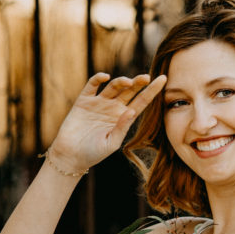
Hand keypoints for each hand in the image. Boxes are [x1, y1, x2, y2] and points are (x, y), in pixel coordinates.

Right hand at [48, 72, 166, 173]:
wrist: (71, 155)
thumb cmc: (93, 153)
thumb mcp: (111, 143)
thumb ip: (122, 128)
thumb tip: (131, 111)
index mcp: (123, 118)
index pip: (141, 101)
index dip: (152, 91)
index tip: (164, 78)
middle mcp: (113, 107)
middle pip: (129, 91)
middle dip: (138, 83)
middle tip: (146, 77)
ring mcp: (99, 102)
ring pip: (114, 86)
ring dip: (121, 81)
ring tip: (127, 82)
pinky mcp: (84, 100)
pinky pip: (92, 85)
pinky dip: (98, 79)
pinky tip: (105, 77)